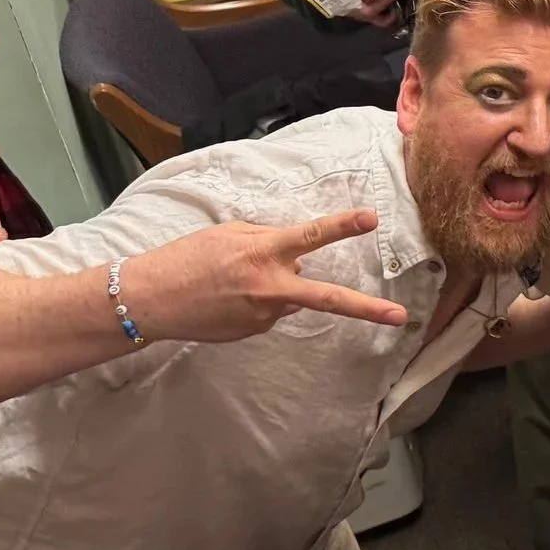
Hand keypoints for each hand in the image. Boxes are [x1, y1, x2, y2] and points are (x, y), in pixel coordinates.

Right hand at [122, 210, 410, 342]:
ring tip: (233, 280)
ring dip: (279, 285)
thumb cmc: (186, 258)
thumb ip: (270, 241)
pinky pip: (270, 310)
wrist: (149, 300)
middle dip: (366, 308)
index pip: (312, 235)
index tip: (372, 218)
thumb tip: (300, 257)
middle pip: (326, 297)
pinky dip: (259, 300)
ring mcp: (262, 314)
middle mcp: (269, 286)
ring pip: (291, 296)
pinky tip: (229, 297)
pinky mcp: (253, 331)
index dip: (343, 225)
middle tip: (400, 316)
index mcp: (263, 253)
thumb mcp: (229, 234)